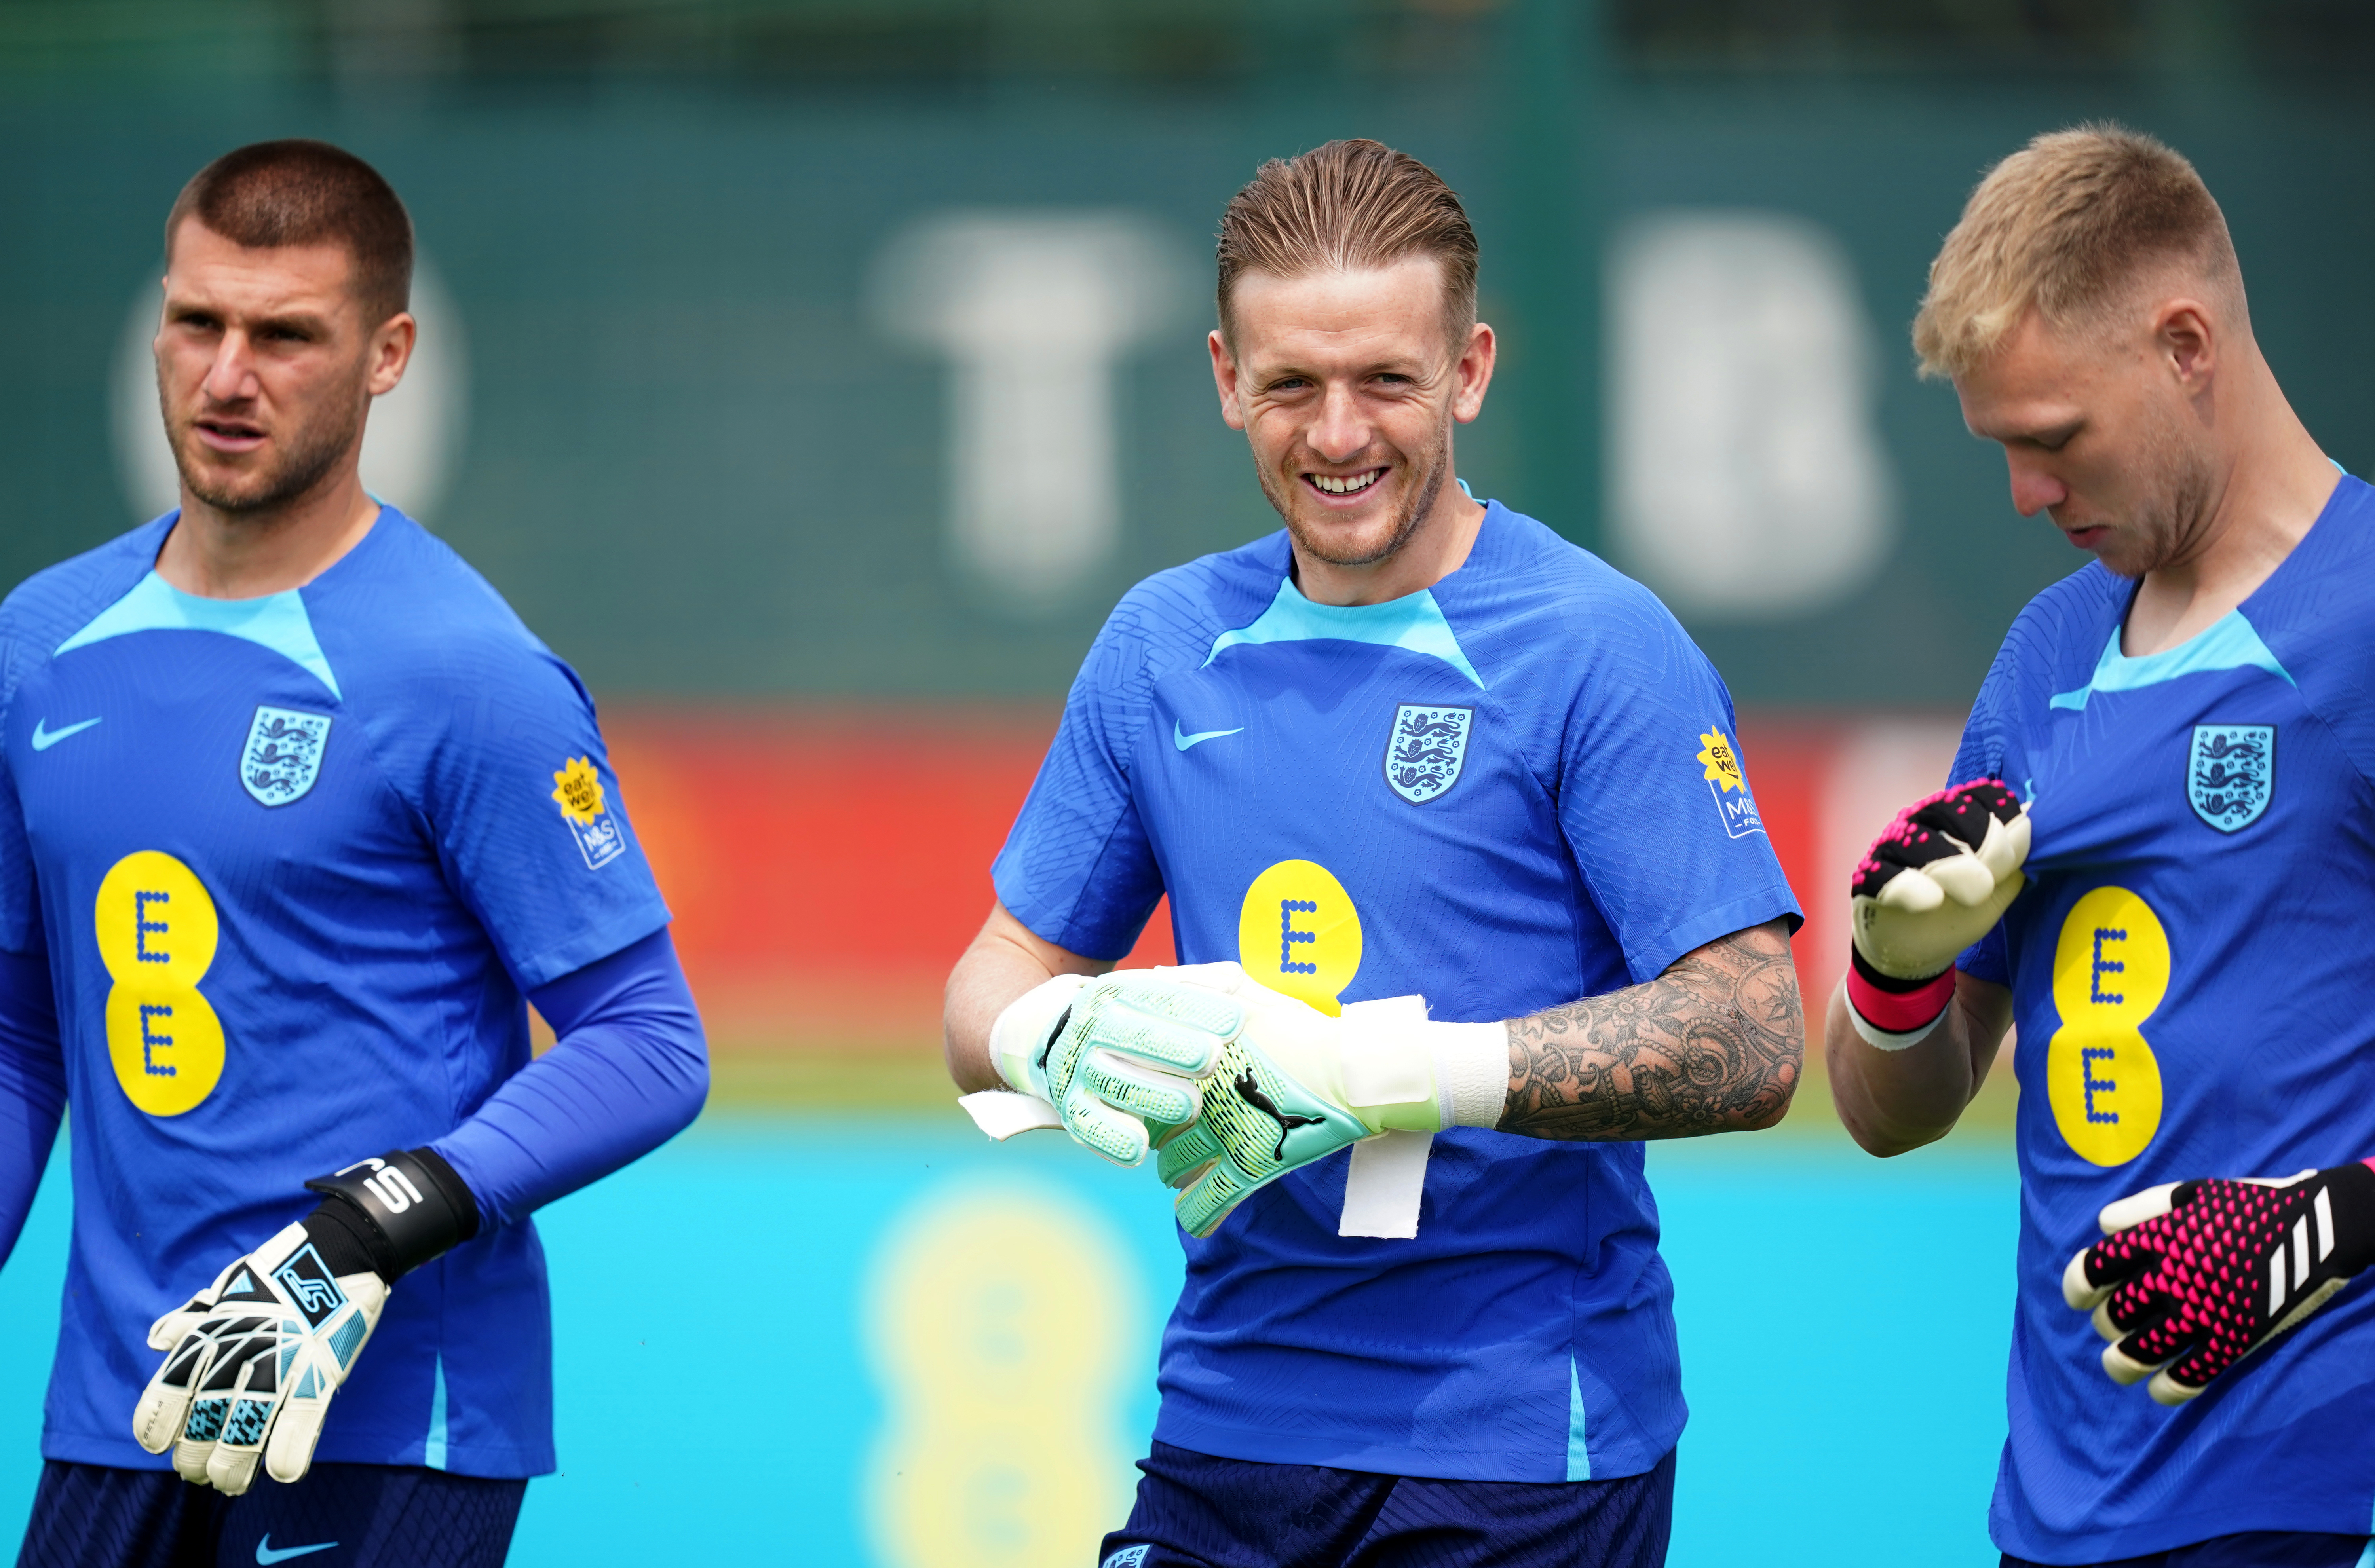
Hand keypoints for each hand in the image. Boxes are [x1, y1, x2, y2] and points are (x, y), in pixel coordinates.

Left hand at [132, 1148, 475, 1491]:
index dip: (157, 1425)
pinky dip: (292, 1449)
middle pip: (203, 1419)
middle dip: (195, 1456)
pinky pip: (304, 1417)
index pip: (168, 1389)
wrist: (345, 1244)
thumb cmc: (282, 1267)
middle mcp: (240, 1349)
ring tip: (229, 1483)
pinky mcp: (325, 1365)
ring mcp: (284, 1359)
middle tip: (200, 1472)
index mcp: (212, 1331)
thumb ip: (193, 1317)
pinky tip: (283, 1472)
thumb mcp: (228, 1286)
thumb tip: (157, 1340)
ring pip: (247, 1426)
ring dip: (233, 1464)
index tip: (158, 1446)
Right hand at [988, 964, 1249, 1166]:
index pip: (1161, 998)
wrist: (1050, 1037)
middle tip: (1211, 1058)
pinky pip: (1088, 1126)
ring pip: (1114, 1082)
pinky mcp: (1069, 1107)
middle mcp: (1092, 1028)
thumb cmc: (1123, 1017)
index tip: (1238, 1022)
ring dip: (1152, 1095)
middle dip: (1174, 1047)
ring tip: (1191, 1105)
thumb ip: (1191, 986)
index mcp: (1116, 994)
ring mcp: (1077, 1069)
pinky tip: (1139, 1150)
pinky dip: (1111, 1139)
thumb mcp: (1145, 991)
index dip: (1200, 1010)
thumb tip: (1232, 979)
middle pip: (1134, 1037)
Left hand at [1153, 985, 1505, 1238]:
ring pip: (1172, 1166)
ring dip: (1171, 1170)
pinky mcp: (1250, 1169)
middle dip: (1153, 1131)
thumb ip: (1202, 984)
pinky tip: (1192, 1216)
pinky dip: (1196, 1214)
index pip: (1145, 1077)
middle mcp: (1202, 1097)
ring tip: (1177, 1169)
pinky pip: (1207, 1203)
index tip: (1145, 1090)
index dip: (1140, 1087)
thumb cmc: (1306, 1030)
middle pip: (1153, 1123)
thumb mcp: (1251, 994)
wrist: (1355, 1072)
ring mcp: (1225, 1136)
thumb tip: (1155, 978)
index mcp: (1198, 1057)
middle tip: (1164, 1131)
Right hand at [1851, 779, 2028, 981]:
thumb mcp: (1998, 887)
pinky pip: (1886, 875)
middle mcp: (1920, 823)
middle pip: (1949, 808)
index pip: (1980, 795)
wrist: (1917, 950)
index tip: (2015, 851)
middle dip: (1982, 839)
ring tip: (1975, 892)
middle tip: (1994, 876)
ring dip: (1952, 865)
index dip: (2003, 816)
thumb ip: (2015, 858)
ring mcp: (1890, 848)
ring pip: (1917, 840)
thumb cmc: (1958, 911)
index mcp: (1954, 818)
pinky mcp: (1868, 879)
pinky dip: (1911, 887)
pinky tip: (1932, 901)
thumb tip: (2032, 820)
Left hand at [2062, 1161, 2374, 1404]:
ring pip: (2143, 1351)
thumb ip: (2142, 1208)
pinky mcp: (2235, 1340)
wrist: (2315, 1228)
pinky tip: (2158, 1389)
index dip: (2078, 1286)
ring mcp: (2204, 1313)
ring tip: (2117, 1364)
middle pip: (2116, 1314)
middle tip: (2113, 1323)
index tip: (2080, 1297)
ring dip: (2122, 1363)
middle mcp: (2174, 1278)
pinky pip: (2191, 1375)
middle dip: (2107, 1322)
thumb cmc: (2247, 1207)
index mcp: (2158, 1240)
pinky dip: (2168, 1388)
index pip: (2094, 1268)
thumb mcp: (2191, 1192)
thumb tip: (2103, 1228)